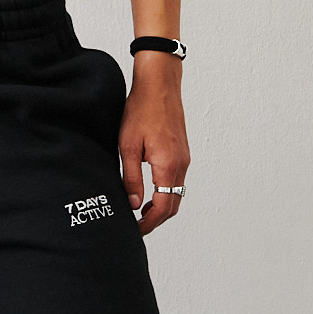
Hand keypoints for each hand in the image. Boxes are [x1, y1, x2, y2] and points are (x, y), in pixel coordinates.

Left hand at [119, 54, 189, 236]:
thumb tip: (133, 204)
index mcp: (169, 165)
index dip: (149, 222)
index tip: (136, 229)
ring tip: (140, 211)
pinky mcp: (182, 152)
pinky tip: (149, 191)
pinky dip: (166, 193)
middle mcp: (181, 164)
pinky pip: (177, 181)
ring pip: (176, 194)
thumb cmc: (141, 110)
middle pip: (174, 205)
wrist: (159, 84)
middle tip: (137, 226)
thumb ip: (131, 178)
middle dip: (157, 219)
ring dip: (161, 206)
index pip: (164, 207)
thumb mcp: (128, 146)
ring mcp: (184, 158)